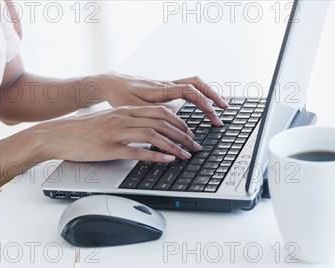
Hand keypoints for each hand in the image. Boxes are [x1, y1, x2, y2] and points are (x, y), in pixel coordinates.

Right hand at [41, 105, 202, 162]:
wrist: (58, 135)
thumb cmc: (83, 131)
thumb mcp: (110, 121)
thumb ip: (130, 123)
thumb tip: (150, 131)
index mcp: (126, 110)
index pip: (161, 111)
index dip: (180, 122)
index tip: (190, 133)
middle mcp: (123, 118)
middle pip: (162, 121)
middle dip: (183, 134)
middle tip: (195, 146)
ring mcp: (116, 133)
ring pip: (153, 135)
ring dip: (174, 145)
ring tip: (186, 155)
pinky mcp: (109, 148)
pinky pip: (137, 151)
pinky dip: (156, 155)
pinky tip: (168, 160)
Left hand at [98, 73, 227, 125]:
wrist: (111, 83)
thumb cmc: (119, 96)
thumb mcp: (133, 107)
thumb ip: (153, 112)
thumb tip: (172, 117)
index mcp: (161, 89)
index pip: (189, 91)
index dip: (203, 102)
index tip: (212, 114)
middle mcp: (167, 85)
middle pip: (196, 84)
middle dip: (212, 96)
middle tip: (223, 111)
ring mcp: (167, 86)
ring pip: (194, 84)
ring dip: (208, 94)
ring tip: (219, 108)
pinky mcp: (165, 89)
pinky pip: (187, 88)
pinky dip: (199, 95)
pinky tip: (203, 105)